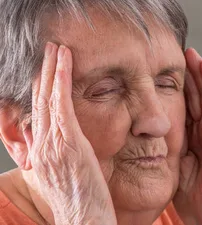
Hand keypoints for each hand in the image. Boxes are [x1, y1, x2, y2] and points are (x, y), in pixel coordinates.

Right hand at [27, 43, 116, 224]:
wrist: (84, 222)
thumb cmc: (85, 204)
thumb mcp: (71, 177)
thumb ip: (66, 156)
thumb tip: (66, 143)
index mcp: (44, 154)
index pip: (41, 113)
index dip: (43, 89)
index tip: (48, 70)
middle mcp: (43, 146)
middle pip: (40, 101)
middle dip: (44, 72)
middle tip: (49, 49)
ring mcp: (53, 144)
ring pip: (48, 97)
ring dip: (52, 69)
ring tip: (56, 48)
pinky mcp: (69, 143)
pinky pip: (62, 104)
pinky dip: (61, 79)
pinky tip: (65, 61)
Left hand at [173, 48, 201, 224]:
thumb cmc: (190, 193)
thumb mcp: (172, 160)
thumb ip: (166, 143)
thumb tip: (146, 130)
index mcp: (195, 136)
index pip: (188, 104)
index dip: (181, 85)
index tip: (167, 69)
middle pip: (199, 94)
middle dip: (191, 73)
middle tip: (180, 52)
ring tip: (192, 53)